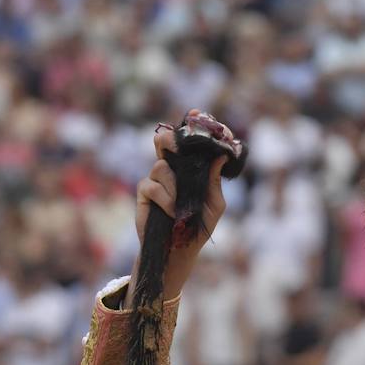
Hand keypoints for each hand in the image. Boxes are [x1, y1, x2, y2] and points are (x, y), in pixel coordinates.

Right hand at [131, 114, 229, 302]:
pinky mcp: (144, 193)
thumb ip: (214, 182)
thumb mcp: (214, 205)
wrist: (179, 251)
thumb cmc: (198, 227)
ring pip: (161, 166)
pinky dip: (164, 198)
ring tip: (180, 205)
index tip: (196, 113)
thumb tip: (220, 157)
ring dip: (174, 186)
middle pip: (164, 142)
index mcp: (189, 169)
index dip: (190, 126)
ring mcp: (156, 180)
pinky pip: (151, 185)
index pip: (187, 144)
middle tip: (176, 143)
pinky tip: (170, 211)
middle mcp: (171, 170)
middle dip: (169, 138)